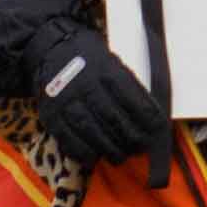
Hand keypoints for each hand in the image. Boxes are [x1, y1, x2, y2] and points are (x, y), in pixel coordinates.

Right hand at [0, 0, 162, 164]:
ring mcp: (66, 100)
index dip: (146, 117)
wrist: (50, 48)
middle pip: (112, 117)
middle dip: (130, 138)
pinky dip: (83, 152)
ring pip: (91, 130)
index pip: (131, 98)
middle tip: (140, 148)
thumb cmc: (89, 57)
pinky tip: (94, 157)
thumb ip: (129, 86)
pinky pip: (67, 138)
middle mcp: (86, 84)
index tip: (156, 130)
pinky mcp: (51, 113)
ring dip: (109, 148)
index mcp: (106, 69)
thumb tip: (151, 116)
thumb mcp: (112, 61)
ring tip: (120, 157)